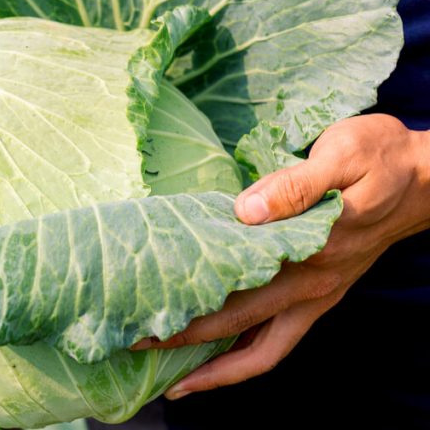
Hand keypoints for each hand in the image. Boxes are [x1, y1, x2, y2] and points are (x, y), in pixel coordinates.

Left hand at [131, 114, 429, 399]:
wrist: (428, 176)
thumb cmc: (381, 158)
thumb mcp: (342, 153)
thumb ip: (294, 185)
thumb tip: (244, 211)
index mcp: (308, 257)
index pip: (237, 302)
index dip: (190, 320)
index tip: (143, 325)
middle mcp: (310, 287)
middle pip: (239, 335)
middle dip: (185, 348)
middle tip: (134, 346)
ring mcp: (317, 295)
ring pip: (263, 351)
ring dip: (219, 368)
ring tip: (175, 380)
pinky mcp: (321, 291)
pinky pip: (279, 337)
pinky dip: (246, 351)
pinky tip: (218, 350)